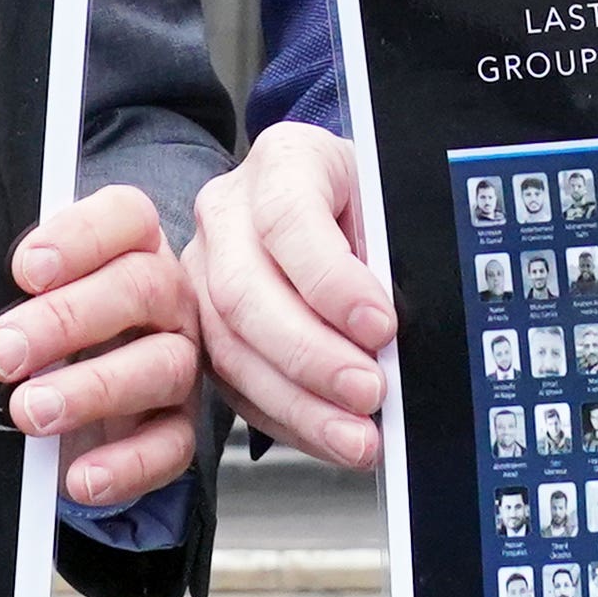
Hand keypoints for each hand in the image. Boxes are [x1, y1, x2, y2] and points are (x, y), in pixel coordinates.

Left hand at [0, 185, 202, 508]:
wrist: (81, 405)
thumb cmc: (48, 332)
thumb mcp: (27, 300)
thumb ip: (8, 290)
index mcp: (131, 247)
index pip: (126, 218)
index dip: (81, 237)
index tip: (25, 270)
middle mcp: (165, 298)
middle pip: (138, 289)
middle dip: (65, 321)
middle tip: (1, 353)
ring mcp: (178, 360)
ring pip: (161, 365)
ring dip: (92, 390)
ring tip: (30, 412)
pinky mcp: (178, 425)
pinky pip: (170, 445)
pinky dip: (125, 466)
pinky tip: (80, 479)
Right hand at [189, 119, 392, 466]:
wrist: (331, 197)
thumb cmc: (364, 199)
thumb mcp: (386, 203)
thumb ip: (388, 256)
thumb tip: (396, 337)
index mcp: (282, 160)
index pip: (288, 218)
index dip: (331, 280)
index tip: (380, 325)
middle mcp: (227, 212)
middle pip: (244, 292)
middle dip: (312, 355)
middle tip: (369, 391)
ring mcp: (203, 269)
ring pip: (231, 347)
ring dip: (299, 403)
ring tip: (355, 436)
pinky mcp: (201, 325)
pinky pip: (232, 383)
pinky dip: (285, 418)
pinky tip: (326, 436)